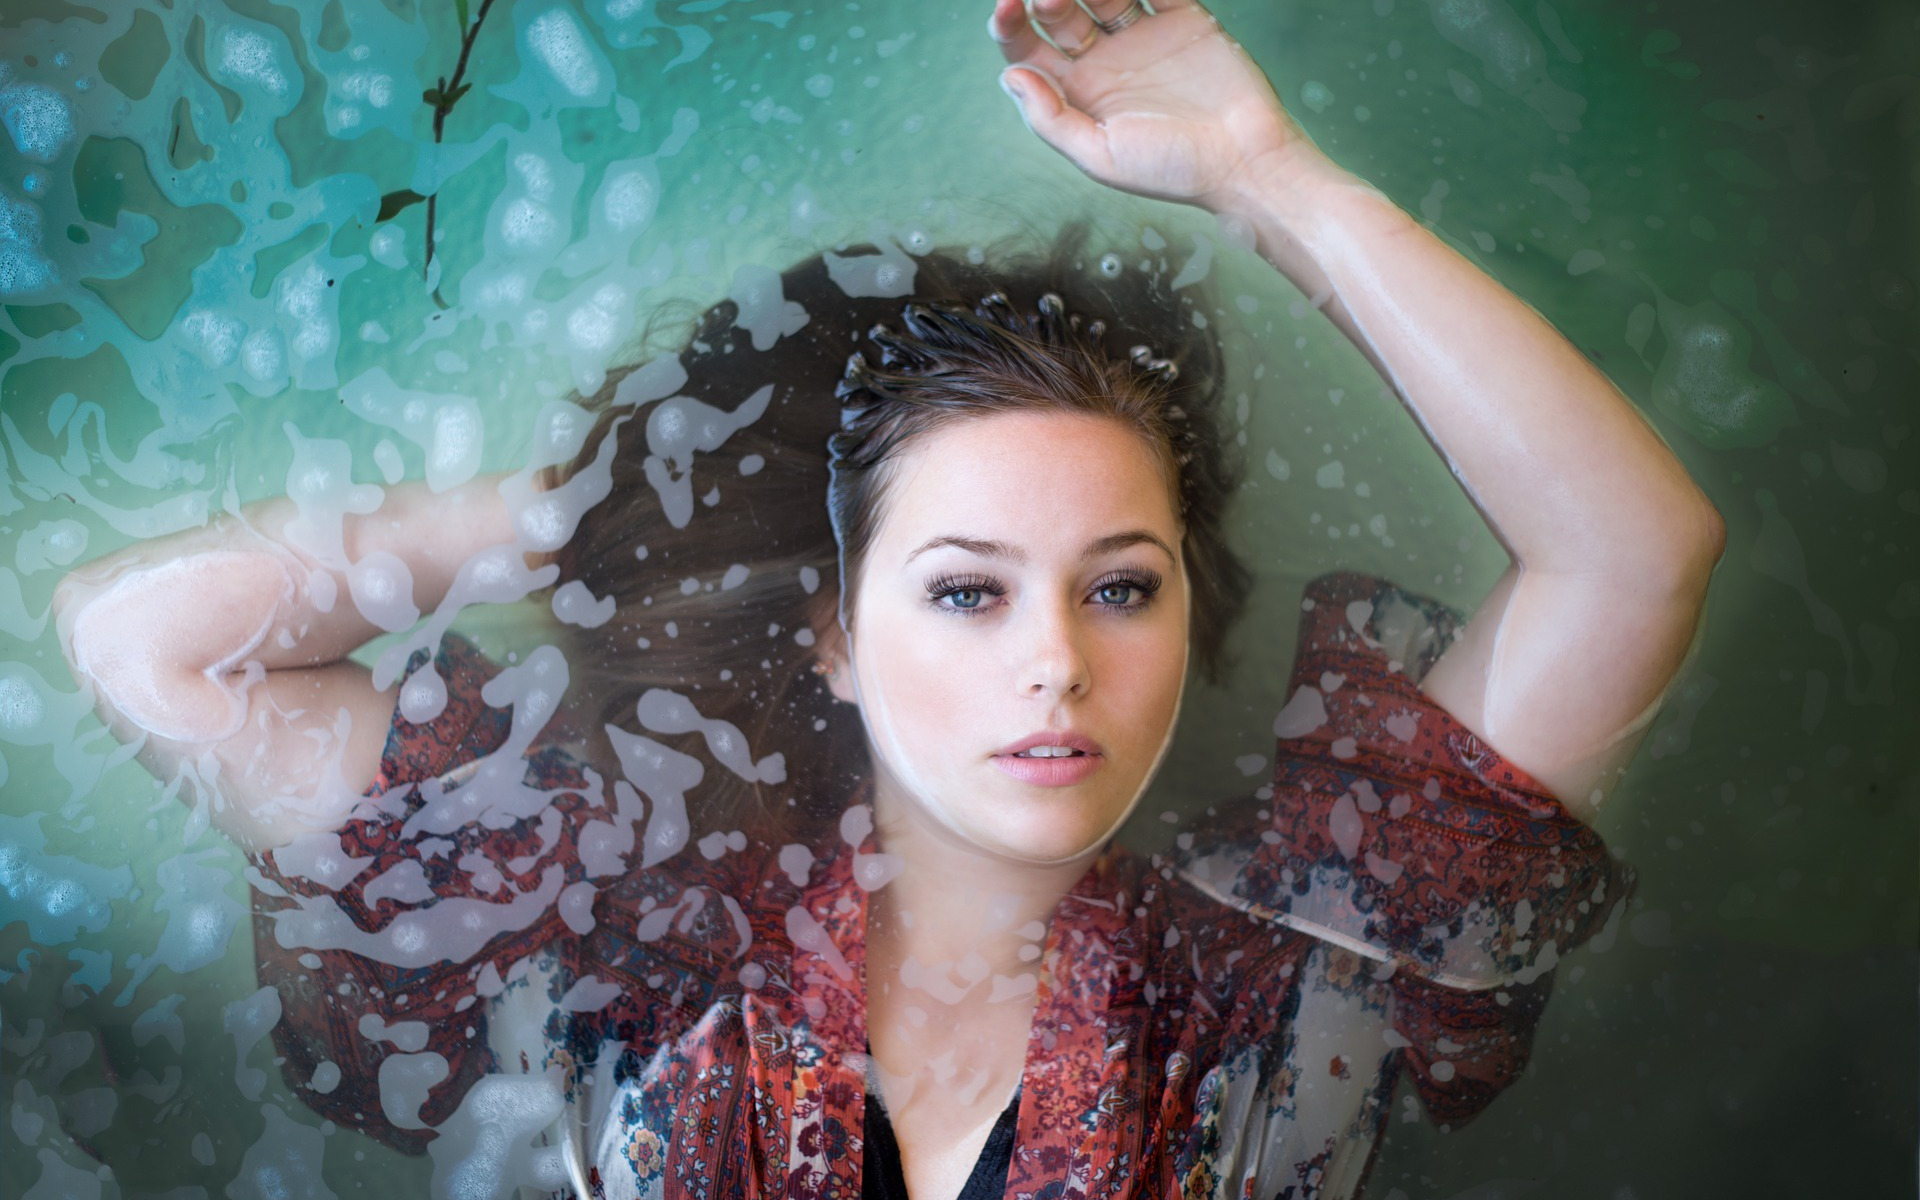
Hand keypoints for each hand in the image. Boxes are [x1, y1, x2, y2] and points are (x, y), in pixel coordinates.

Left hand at [989, 0, 1320, 209]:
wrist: (1246, 160)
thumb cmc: (1174, 170)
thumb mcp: (1101, 157)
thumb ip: (1051, 120)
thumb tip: (1010, 75)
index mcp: (1078, 95)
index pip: (1029, 51)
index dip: (1010, 27)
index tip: (1006, 7)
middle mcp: (1105, 62)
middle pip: (1060, 15)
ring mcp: (1142, 36)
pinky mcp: (1182, 17)